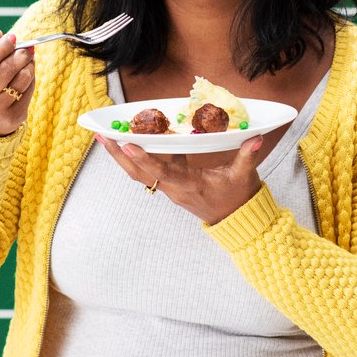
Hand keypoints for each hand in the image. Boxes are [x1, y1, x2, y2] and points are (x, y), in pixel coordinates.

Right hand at [0, 29, 34, 137]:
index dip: (2, 47)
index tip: (13, 37)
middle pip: (6, 70)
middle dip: (20, 54)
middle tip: (26, 46)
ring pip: (21, 79)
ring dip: (28, 64)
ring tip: (27, 58)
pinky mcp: (11, 118)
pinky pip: (28, 90)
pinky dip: (31, 78)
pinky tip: (26, 73)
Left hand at [97, 132, 271, 224]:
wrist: (236, 220)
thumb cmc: (239, 197)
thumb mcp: (244, 176)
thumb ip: (247, 155)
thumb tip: (255, 137)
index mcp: (189, 185)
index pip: (162, 172)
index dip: (144, 159)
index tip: (127, 145)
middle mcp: (175, 188)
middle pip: (139, 173)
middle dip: (119, 156)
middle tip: (102, 136)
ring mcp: (171, 188)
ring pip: (140, 173)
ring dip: (122, 157)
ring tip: (107, 137)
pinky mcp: (172, 185)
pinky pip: (150, 171)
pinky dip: (139, 156)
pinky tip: (133, 140)